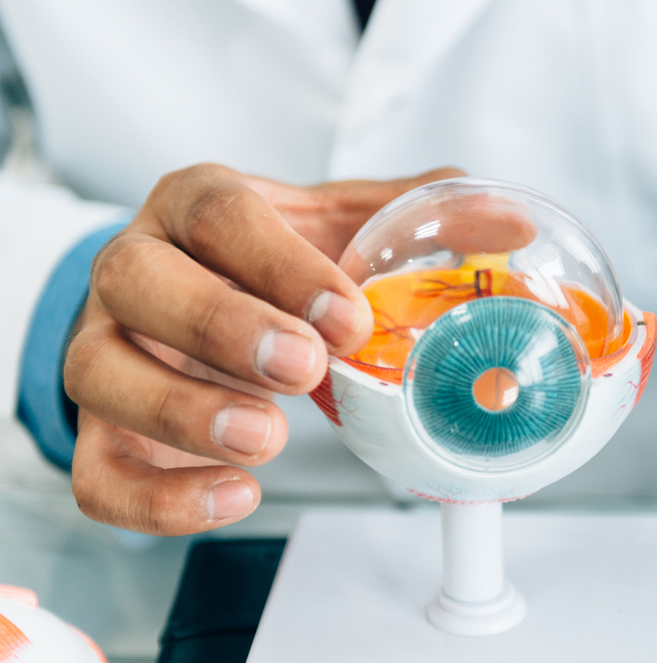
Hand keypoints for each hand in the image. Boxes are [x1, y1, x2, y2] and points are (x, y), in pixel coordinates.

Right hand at [64, 163, 460, 534]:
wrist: (192, 303)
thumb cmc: (264, 263)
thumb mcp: (335, 225)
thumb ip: (413, 219)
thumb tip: (512, 226)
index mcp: (196, 205)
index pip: (220, 215)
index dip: (281, 264)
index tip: (348, 316)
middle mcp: (135, 266)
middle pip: (139, 279)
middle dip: (223, 326)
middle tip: (305, 371)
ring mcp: (102, 345)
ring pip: (99, 374)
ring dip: (183, 413)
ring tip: (267, 439)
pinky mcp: (99, 426)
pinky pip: (96, 471)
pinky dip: (158, 498)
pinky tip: (236, 496)